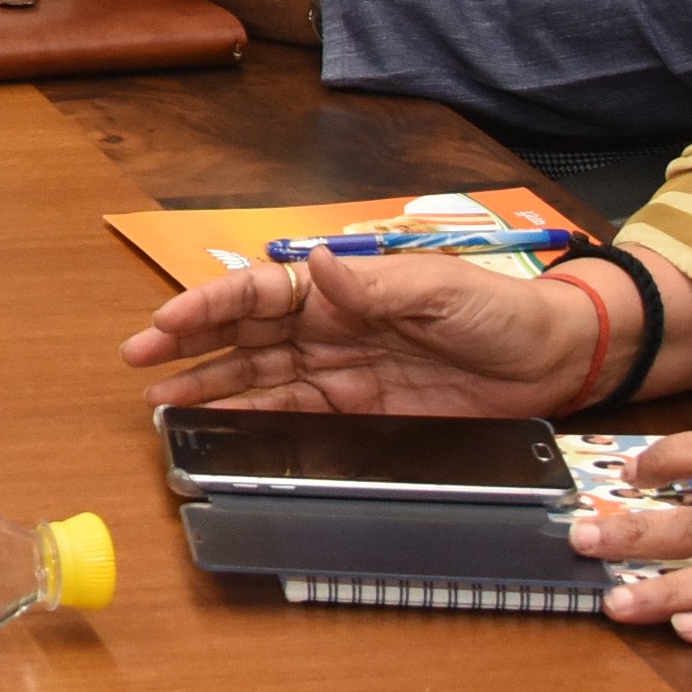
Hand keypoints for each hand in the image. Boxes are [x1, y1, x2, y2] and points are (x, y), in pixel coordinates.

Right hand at [118, 244, 609, 417]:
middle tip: (137, 362)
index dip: (210, 306)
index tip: (167, 323)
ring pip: (257, 376)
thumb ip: (372, 284)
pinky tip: (219, 427)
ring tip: (162, 404)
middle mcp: (330, 324)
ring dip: (209, 387)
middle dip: (188, 345)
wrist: (553, 360)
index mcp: (343, 286)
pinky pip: (292, 412)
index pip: (259, 292)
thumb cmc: (501, 310)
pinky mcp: (357, 409)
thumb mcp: (440, 289)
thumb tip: (315, 265)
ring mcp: (339, 367)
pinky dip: (251, 419)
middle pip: (243, 333)